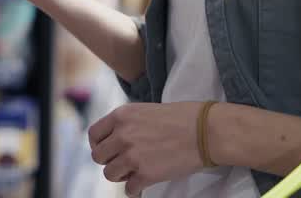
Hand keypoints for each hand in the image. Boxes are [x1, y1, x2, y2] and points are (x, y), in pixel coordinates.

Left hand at [89, 102, 204, 195]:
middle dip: (109, 161)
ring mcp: (133, 156)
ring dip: (121, 175)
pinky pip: (129, 189)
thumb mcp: (147, 110)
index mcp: (122, 115)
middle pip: (98, 157)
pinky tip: (145, 181)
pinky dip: (136, 188)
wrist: (206, 131)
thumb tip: (116, 138)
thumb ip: (128, 123)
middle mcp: (122, 135)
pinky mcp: (146, 174)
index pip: (94, 134)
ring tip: (134, 172)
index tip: (108, 150)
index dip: (99, 144)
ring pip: (110, 175)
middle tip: (123, 162)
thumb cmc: (182, 117)